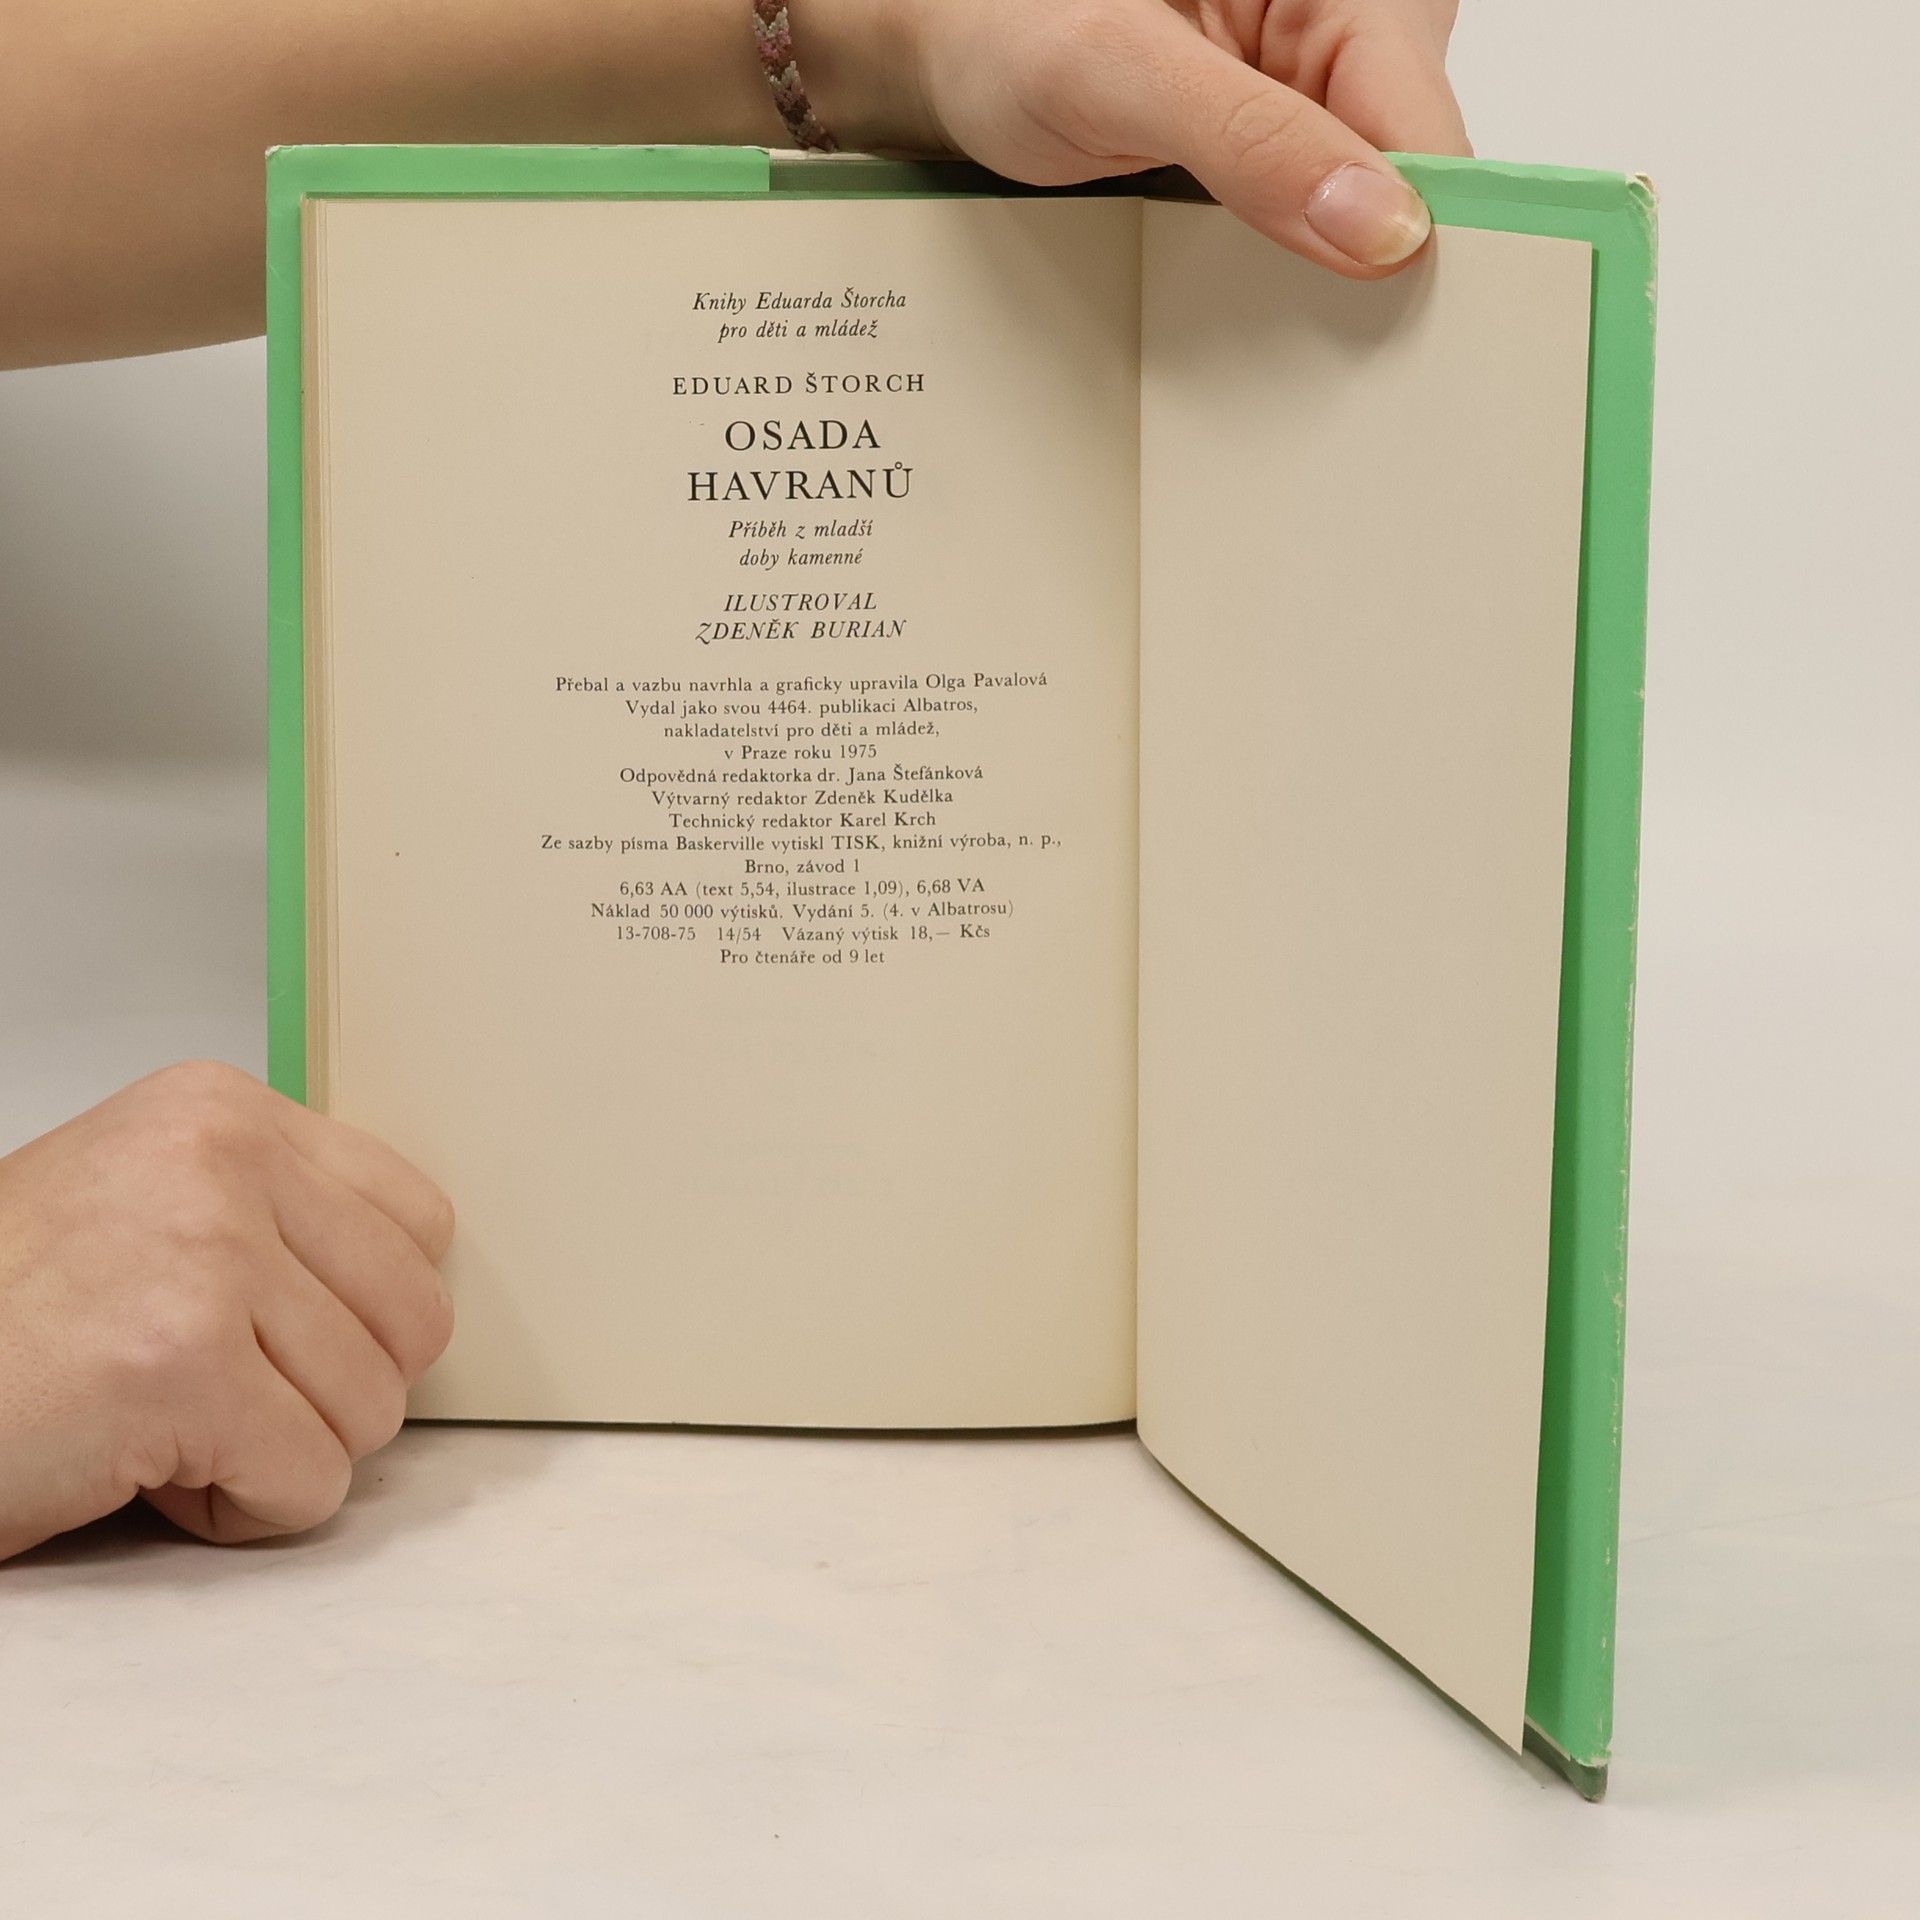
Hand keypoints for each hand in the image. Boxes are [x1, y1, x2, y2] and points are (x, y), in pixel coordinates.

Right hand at [0, 1062, 453, 1560]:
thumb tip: (411, 1290)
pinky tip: (155, 1474)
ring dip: (281, 1453)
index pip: (422, 1220)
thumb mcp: (153, 1205)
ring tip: (175, 1430)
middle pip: (415, 1319)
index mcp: (222, 1111)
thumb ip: (278, 1219)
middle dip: (334, 1389)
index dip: (367, 1310)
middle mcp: (222, 1160)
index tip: (285, 1336)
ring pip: (373, 1408)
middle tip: (230, 1398)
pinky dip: (243, 1510)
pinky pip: (310, 1480)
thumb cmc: (11, 1316)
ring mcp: (206, 1257)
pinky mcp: (182, 1366)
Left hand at [851, 0, 1467, 274]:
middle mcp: (1348, 31)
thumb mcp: (1116, 73)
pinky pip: (1314, 227)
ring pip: (1369, 217)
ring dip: (1327, 279)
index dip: (1428, 232)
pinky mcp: (1280, 150)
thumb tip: (1381, 230)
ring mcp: (1316, 98)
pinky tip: (1254, 303)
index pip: (1429, 125)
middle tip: (1327, 354)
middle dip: (1373, 264)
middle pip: (1415, 179)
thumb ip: (1248, 142)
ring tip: (1276, 324)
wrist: (947, 46)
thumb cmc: (1007, 22)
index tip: (1398, 328)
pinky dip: (1289, 274)